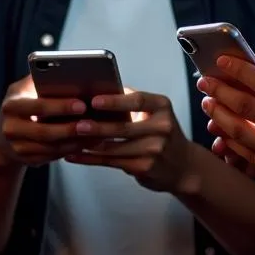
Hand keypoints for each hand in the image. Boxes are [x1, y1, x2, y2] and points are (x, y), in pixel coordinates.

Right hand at [0, 76, 91, 167]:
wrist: (2, 134)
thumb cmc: (22, 103)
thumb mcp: (23, 88)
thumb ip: (40, 79)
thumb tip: (66, 67)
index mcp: (11, 105)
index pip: (38, 106)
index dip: (61, 106)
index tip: (82, 104)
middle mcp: (11, 128)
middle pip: (45, 132)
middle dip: (70, 128)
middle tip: (92, 123)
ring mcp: (17, 147)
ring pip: (51, 148)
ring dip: (75, 142)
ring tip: (95, 133)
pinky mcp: (27, 160)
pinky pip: (52, 157)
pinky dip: (71, 150)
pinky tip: (86, 142)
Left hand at [64, 91, 195, 193]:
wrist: (184, 166)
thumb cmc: (162, 134)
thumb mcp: (156, 112)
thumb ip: (133, 102)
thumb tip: (102, 87)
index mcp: (161, 107)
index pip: (137, 101)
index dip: (115, 101)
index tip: (94, 100)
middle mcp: (162, 127)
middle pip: (124, 127)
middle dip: (98, 126)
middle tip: (77, 123)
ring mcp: (155, 149)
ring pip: (115, 147)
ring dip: (89, 145)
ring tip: (70, 139)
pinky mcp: (145, 168)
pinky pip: (112, 162)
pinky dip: (91, 159)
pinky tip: (75, 156)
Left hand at [197, 48, 254, 222]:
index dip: (238, 69)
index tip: (222, 62)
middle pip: (246, 106)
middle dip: (220, 90)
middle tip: (204, 81)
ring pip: (242, 133)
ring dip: (220, 116)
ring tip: (208, 104)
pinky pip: (250, 157)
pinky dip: (232, 142)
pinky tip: (223, 132)